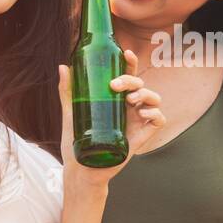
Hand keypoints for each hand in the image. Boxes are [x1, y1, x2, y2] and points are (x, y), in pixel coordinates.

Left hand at [57, 49, 165, 184]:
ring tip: (130, 99)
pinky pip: (159, 119)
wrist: (81, 169)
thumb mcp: (71, 112)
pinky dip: (155, 113)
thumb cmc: (76, 142)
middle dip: (131, 79)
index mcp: (115, 99)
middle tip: (115, 85)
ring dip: (145, 93)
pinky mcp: (143, 135)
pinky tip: (144, 113)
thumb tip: (63, 66)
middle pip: (140, 84)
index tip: (125, 53)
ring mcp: (137, 121)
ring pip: (154, 98)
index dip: (130, 62)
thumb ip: (68, 91)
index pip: (128, 76)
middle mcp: (129, 107)